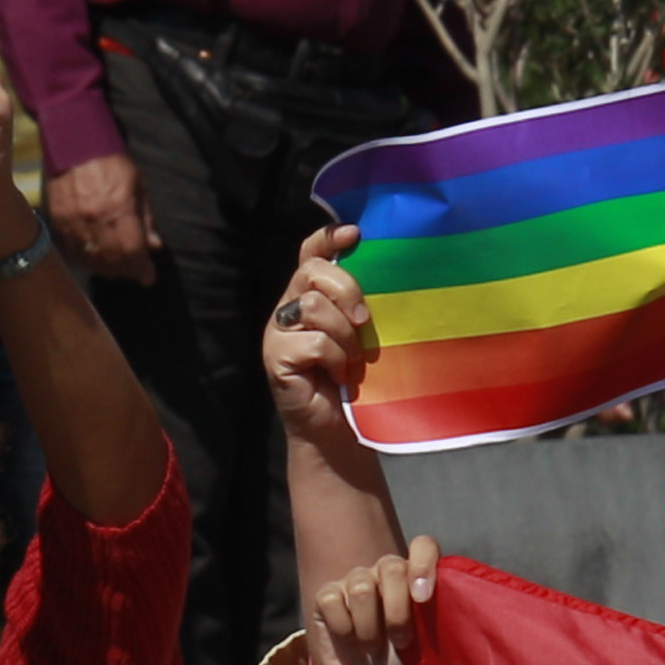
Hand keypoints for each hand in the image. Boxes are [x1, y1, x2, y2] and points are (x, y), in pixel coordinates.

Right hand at [47, 151, 160, 283]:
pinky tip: (94, 261)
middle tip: (135, 271)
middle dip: (127, 271)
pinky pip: (72, 253)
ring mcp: (73, 223)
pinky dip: (86, 262)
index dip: (142, 269)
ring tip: (117, 268)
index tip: (149, 276)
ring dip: (107, 269)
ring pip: (91, 261)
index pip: (132, 251)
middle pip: (112, 261)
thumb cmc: (112, 163)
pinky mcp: (58, 223)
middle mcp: (95, 220)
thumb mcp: (137, 187)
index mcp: (119, 209)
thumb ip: (145, 219)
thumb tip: (154, 246)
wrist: (75, 145)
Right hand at [262, 225, 376, 467]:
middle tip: (365, 323)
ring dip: (344, 334)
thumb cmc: (353, 381)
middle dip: (348, 291)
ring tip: (354, 359)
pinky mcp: (276, 358)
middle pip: (313, 271)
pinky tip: (342, 375)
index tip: (355, 233)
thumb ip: (360, 306)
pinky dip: (337, 358)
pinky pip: (313, 342)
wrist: (335, 430)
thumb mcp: (359, 335)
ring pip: (313, 306)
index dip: (328, 238)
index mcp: (308, 296)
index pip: (310, 252)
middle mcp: (287, 308)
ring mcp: (277, 333)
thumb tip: (388, 274)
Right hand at [299, 541, 437, 664]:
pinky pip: (332, 599)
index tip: (423, 598)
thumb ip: (433, 607)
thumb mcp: (429, 639)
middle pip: (391, 566)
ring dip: (369, 626)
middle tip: (400, 641)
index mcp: (415, 577)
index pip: (422, 547)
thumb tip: (436, 587)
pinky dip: (342, 626)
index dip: (423, 564)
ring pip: (360, 586)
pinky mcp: (327, 598)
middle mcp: (385, 574)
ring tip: (372, 647)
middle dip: (397, 609)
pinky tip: (348, 640)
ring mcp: (354, 583)